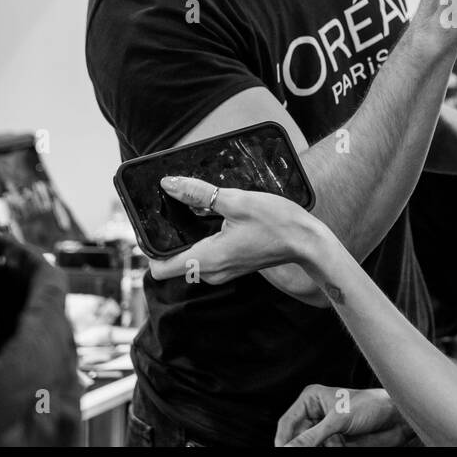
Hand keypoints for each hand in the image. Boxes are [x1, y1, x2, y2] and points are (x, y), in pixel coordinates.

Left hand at [145, 176, 325, 284]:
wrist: (308, 242)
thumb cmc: (277, 223)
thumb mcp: (237, 201)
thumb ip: (199, 193)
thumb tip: (169, 184)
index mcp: (207, 259)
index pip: (159, 269)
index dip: (149, 247)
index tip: (152, 224)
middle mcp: (212, 272)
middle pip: (172, 262)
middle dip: (168, 238)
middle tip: (172, 209)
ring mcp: (223, 271)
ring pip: (189, 258)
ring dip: (187, 239)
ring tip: (194, 210)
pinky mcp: (233, 265)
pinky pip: (206, 256)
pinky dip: (202, 240)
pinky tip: (214, 219)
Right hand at [275, 385, 414, 446]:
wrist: (396, 419)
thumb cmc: (371, 406)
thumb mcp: (338, 420)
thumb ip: (311, 437)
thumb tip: (288, 448)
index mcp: (311, 400)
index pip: (287, 423)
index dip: (283, 440)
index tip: (284, 451)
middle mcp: (315, 416)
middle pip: (297, 439)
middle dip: (306, 446)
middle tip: (324, 444)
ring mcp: (325, 431)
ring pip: (312, 447)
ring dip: (326, 447)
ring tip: (341, 442)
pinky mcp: (335, 443)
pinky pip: (325, 451)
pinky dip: (332, 449)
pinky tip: (344, 444)